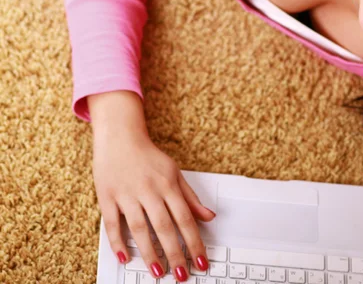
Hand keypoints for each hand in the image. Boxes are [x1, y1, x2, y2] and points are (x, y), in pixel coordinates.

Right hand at [92, 129, 213, 279]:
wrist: (119, 137)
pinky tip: (125, 258)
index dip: (194, 242)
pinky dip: (118, 242)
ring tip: (157, 272)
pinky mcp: (107, 197)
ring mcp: (127, 194)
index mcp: (168, 185)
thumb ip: (191, 198)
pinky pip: (112, 223)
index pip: (185, 219)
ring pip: (140, 229)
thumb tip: (209, 217)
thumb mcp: (175, 173)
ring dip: (149, 253)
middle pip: (164, 228)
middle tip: (181, 275)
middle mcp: (149, 191)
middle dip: (175, 254)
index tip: (201, 261)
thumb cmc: (149, 158)